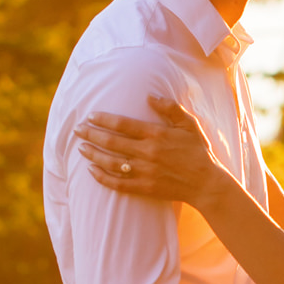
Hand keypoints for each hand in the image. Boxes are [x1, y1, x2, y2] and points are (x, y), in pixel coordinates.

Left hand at [80, 94, 219, 205]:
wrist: (206, 184)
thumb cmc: (198, 151)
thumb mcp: (189, 124)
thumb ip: (170, 108)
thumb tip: (149, 96)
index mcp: (157, 135)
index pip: (123, 125)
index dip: (104, 120)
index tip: (90, 116)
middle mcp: (147, 153)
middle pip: (111, 142)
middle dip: (91, 135)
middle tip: (77, 129)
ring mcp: (144, 172)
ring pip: (111, 163)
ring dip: (93, 155)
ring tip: (81, 148)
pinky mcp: (144, 188)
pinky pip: (117, 183)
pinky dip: (102, 177)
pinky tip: (92, 171)